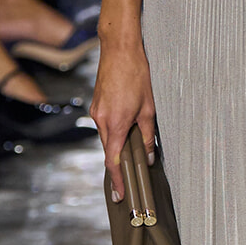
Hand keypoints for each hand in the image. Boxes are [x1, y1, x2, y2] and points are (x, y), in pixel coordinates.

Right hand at [91, 43, 156, 201]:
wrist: (119, 50)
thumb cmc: (137, 74)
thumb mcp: (149, 107)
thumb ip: (147, 134)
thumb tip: (147, 156)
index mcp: (115, 123)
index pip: (113, 161)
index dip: (117, 180)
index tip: (120, 194)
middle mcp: (101, 120)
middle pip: (109, 151)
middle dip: (118, 167)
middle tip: (128, 182)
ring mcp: (96, 112)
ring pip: (107, 138)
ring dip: (118, 146)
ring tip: (133, 150)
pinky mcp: (96, 105)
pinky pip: (104, 126)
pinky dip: (114, 132)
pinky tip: (126, 128)